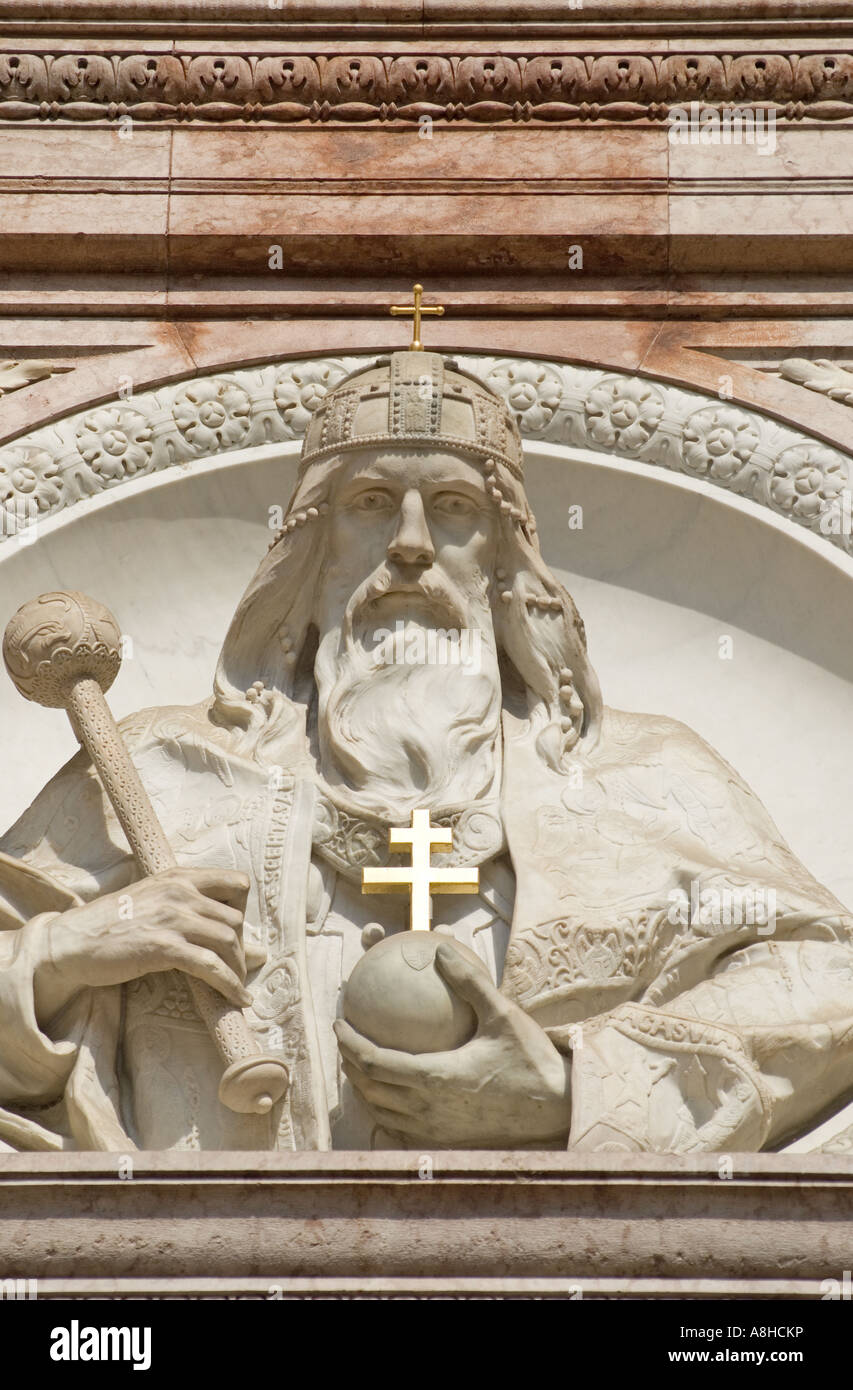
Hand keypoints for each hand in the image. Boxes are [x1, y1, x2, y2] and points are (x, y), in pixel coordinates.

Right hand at [28, 867, 250, 1024]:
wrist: (72, 942)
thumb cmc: (112, 924)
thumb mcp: (154, 903)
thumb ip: (190, 913)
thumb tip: (232, 936)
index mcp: (179, 877)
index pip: (237, 882)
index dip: (243, 908)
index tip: (233, 931)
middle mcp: (180, 892)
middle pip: (236, 919)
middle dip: (240, 948)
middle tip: (234, 968)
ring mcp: (173, 918)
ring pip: (228, 941)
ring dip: (237, 969)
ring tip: (236, 987)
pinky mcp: (164, 947)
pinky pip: (211, 966)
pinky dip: (229, 984)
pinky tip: (237, 998)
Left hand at [334, 940, 571, 1146]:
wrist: (557, 1108)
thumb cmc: (531, 1059)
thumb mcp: (503, 1013)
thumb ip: (469, 981)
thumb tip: (441, 948)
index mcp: (435, 1077)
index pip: (374, 1062)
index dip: (349, 1043)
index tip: (339, 1021)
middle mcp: (428, 1109)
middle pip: (368, 1089)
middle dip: (348, 1062)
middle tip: (345, 1036)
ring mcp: (435, 1130)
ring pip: (380, 1111)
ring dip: (363, 1087)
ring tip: (359, 1061)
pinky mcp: (445, 1141)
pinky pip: (401, 1126)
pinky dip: (385, 1107)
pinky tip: (390, 1091)